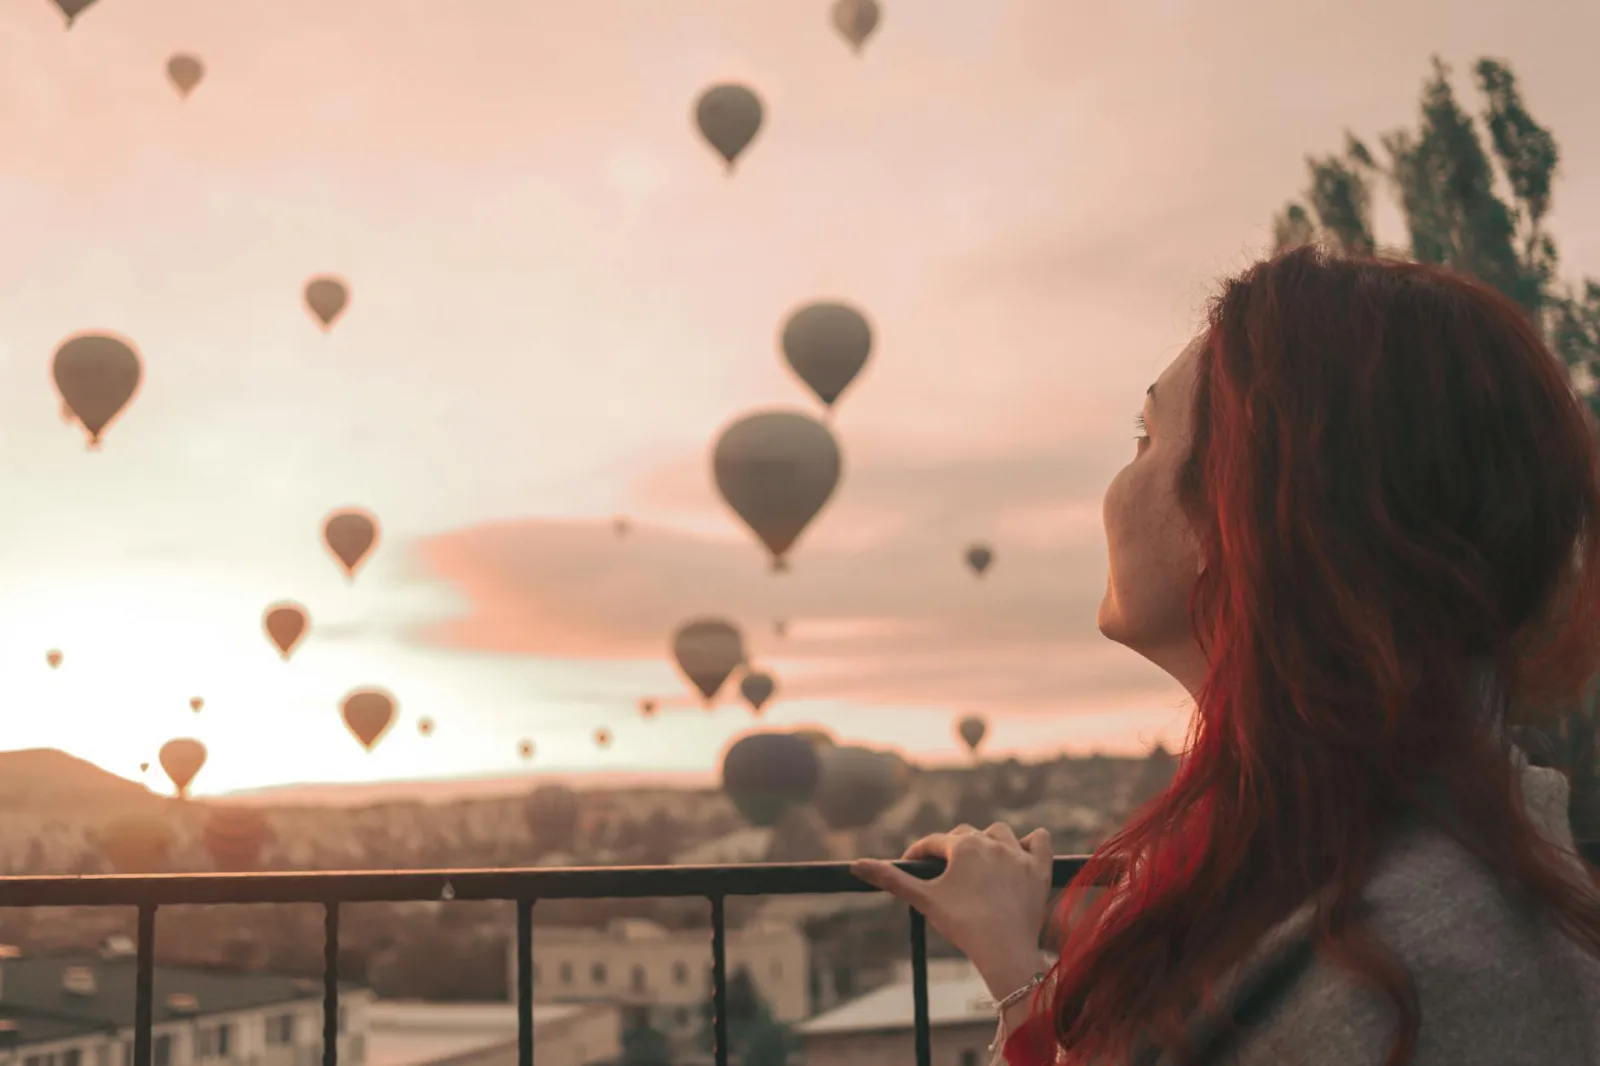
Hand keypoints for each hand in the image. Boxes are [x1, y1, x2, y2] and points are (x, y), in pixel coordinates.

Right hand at [851, 823, 1052, 999]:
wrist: (1005, 951)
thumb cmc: (962, 925)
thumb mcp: (924, 900)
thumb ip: (891, 879)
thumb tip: (855, 865)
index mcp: (963, 846)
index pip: (935, 842)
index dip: (920, 852)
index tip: (913, 864)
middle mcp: (992, 842)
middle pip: (966, 835)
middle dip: (952, 849)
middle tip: (945, 872)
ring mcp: (1019, 854)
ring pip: (1001, 833)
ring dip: (989, 842)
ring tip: (981, 862)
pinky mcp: (1040, 869)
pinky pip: (1040, 840)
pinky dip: (1031, 843)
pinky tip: (1021, 854)